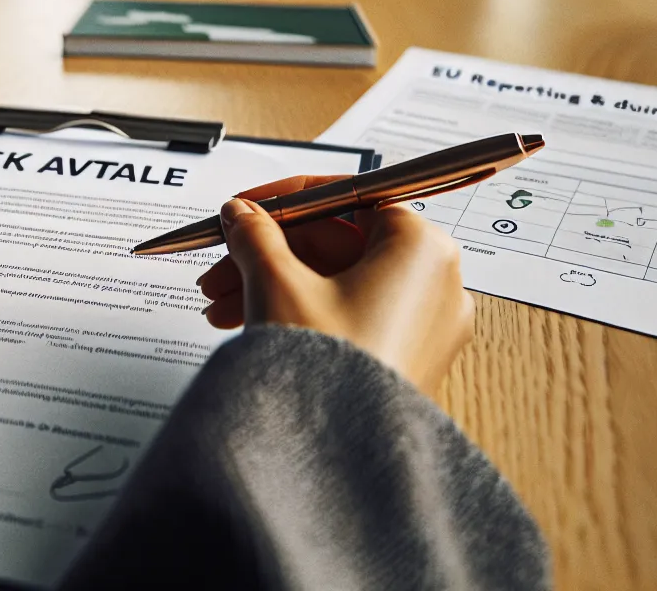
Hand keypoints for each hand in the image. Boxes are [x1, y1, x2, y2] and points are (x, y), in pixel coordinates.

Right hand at [195, 176, 475, 398]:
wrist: (344, 459)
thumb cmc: (332, 371)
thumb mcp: (278, 283)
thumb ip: (255, 236)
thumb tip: (240, 214)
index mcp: (421, 247)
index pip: (349, 197)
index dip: (287, 201)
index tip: (248, 206)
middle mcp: (435, 281)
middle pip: (338, 242)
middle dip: (269, 252)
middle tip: (221, 263)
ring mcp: (425, 324)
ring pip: (338, 281)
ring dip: (274, 282)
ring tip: (220, 305)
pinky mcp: (409, 357)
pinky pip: (352, 314)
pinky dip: (304, 310)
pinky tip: (251, 320)